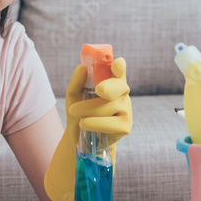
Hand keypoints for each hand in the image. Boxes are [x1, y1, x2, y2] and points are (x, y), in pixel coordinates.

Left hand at [43, 58, 131, 200]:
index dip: (119, 66)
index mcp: (112, 81)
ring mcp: (126, 110)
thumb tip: (81, 68)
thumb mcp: (73, 96)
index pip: (119, 71)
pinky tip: (84, 124)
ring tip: (74, 112)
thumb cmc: (79, 111)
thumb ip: (77, 82)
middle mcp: (122, 93)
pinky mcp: (126, 126)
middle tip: (98, 89)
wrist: (80, 137)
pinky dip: (95, 123)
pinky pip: (111, 123)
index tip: (116, 63)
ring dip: (89, 109)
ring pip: (109, 106)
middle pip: (119, 86)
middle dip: (110, 87)